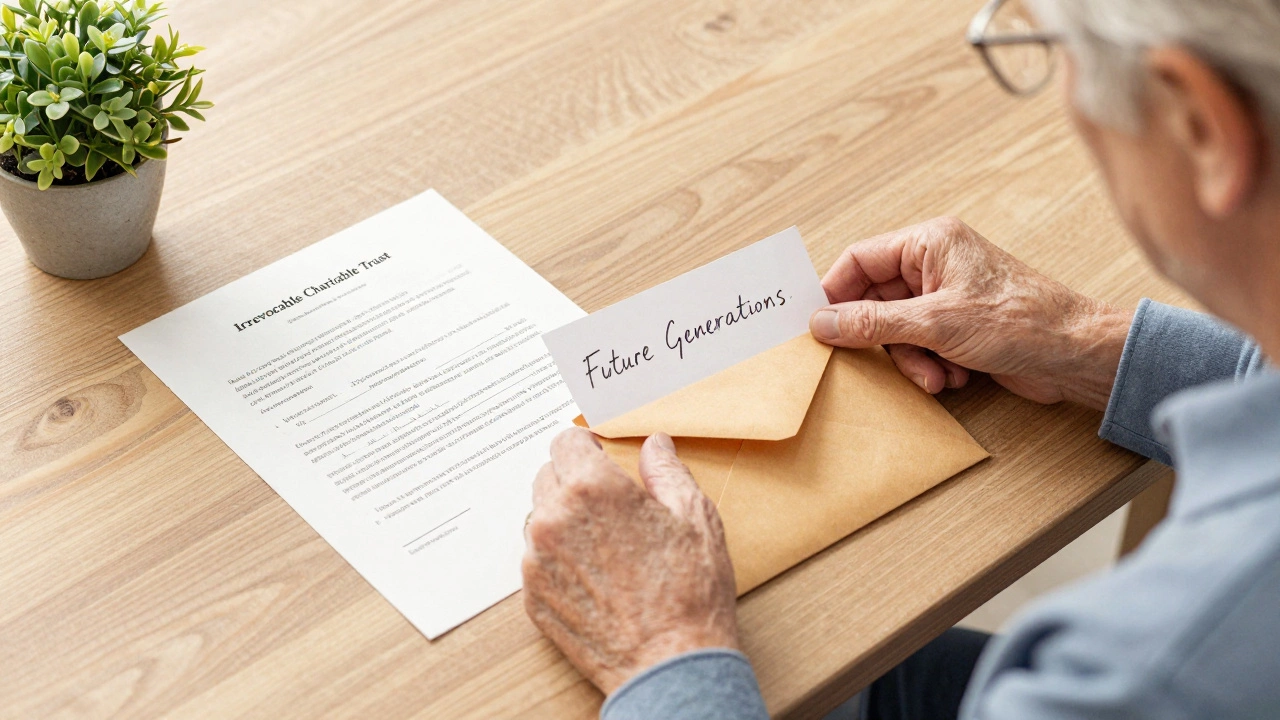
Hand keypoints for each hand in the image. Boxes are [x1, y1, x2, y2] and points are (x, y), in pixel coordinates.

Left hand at [522, 429, 738, 694]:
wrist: (669, 664)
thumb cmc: (689, 593)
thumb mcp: (695, 517)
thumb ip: (667, 470)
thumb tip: (654, 445)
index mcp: (593, 489)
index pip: (565, 441)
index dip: (585, 444)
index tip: (598, 454)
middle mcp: (555, 518)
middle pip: (548, 475)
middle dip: (574, 479)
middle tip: (608, 503)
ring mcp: (538, 559)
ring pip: (540, 518)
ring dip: (564, 519)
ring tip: (604, 544)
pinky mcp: (533, 595)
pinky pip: (537, 559)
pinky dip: (559, 558)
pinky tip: (594, 575)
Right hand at [808, 217, 1132, 409]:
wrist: (1076, 354)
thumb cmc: (1022, 321)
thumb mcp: (936, 323)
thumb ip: (873, 323)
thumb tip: (823, 323)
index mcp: (929, 243)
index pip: (859, 260)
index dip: (835, 293)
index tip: (817, 326)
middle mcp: (935, 264)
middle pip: (875, 301)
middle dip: (884, 339)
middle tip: (884, 361)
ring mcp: (947, 297)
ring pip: (897, 331)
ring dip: (911, 359)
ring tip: (937, 375)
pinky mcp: (959, 326)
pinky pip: (920, 346)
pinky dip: (931, 366)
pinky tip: (956, 375)